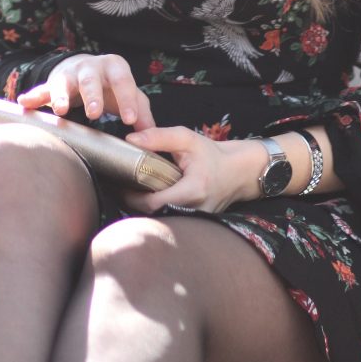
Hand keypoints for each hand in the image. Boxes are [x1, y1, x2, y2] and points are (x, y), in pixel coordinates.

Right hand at [17, 54, 154, 130]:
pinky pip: (41, 90)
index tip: (130, 121)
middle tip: (94, 114)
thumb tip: (153, 138)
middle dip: (92, 95)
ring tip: (60, 110)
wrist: (85, 68)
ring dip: (61, 96)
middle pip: (91, 79)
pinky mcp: (51, 84)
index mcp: (114, 67)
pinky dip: (33, 97)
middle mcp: (90, 67)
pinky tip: (24, 104)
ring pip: (63, 83)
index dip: (127, 99)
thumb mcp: (130, 94)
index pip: (123, 81)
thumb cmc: (112, 85)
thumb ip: (142, 114)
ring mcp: (68, 74)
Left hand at [122, 126, 265, 214]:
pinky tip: (149, 198)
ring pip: (160, 220)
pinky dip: (157, 211)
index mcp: (193, 190)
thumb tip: (130, 140)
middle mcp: (195, 210)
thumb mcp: (188, 139)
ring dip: (144, 208)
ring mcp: (196, 221)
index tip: (120, 184)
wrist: (240, 172)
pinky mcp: (195, 224)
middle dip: (134, 203)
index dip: (132, 196)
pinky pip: (169, 220)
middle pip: (153, 215)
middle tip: (121, 187)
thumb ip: (158, 137)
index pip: (153, 202)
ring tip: (131, 191)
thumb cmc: (214, 155)